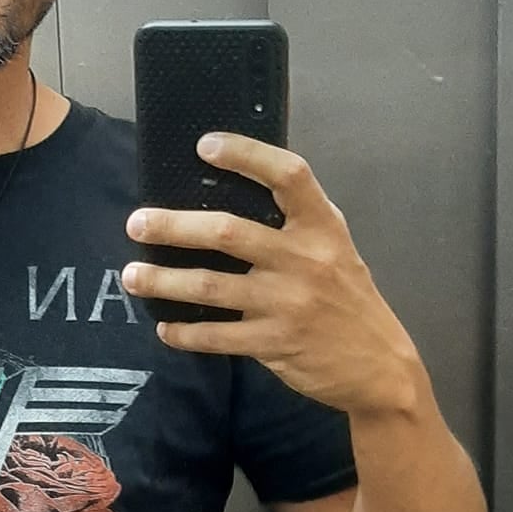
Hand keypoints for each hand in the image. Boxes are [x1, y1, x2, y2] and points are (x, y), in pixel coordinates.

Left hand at [122, 132, 420, 414]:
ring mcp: (288, 303)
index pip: (289, 176)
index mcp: (323, 227)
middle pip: (228, 233)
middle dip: (174, 227)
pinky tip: (165, 328)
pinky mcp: (275, 343)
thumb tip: (226, 198)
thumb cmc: (347, 298)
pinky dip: (184, 333)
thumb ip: (295, 224)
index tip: (205, 146)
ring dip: (163, 281)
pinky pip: (216, 336)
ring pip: (210, 286)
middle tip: (136, 223)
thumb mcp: (335, 248)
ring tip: (132, 276)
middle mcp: (305, 259)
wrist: (381, 366)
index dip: (247, 155)